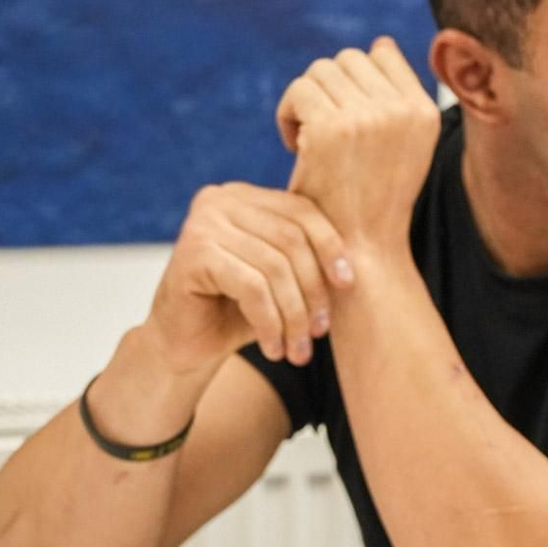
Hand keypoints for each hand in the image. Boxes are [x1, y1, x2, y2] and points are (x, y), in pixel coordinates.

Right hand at [145, 182, 353, 376]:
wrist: (182, 345)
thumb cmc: (237, 310)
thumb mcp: (281, 278)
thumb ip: (308, 256)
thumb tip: (365, 253)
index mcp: (245, 196)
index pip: (303, 211)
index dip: (331, 247)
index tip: (348, 285)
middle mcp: (220, 200)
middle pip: (291, 240)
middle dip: (313, 290)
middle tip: (320, 331)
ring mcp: (202, 223)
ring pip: (274, 268)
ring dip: (294, 315)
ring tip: (299, 349)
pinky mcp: (192, 253)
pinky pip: (251, 287)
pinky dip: (270, 322)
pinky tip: (274, 348)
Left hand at [277, 36, 440, 253]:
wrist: (359, 251)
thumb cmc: (373, 201)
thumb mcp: (404, 147)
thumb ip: (396, 99)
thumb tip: (380, 44)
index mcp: (426, 112)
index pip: (383, 55)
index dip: (355, 81)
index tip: (345, 115)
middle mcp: (403, 110)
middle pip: (348, 59)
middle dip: (328, 89)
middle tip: (320, 130)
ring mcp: (369, 117)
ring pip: (321, 71)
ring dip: (306, 99)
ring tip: (307, 137)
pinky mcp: (332, 128)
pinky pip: (299, 91)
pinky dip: (288, 113)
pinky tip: (294, 145)